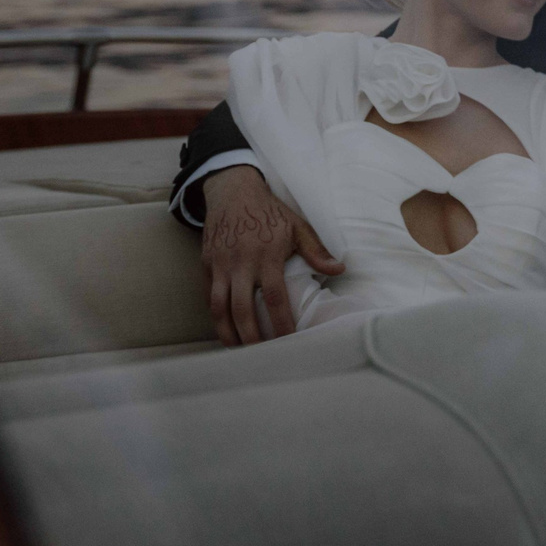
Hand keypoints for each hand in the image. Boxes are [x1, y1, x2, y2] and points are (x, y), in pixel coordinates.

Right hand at [201, 166, 343, 345]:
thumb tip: (339, 270)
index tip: (289, 342)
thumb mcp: (297, 226)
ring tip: (238, 349)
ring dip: (227, 332)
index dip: (281, 323)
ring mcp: (220, 264)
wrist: (232, 189)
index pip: (274, 297)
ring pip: (219, 307)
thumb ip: (316, 251)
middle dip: (251, 337)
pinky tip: (225, 328)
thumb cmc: (269, 211)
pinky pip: (208, 295)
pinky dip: (215, 315)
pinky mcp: (206, 263)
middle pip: (242, 309)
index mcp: (266, 255)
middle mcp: (241, 262)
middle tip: (260, 356)